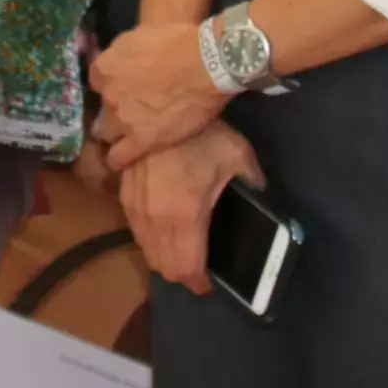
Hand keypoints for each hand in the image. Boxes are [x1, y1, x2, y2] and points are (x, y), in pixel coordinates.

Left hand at [94, 14, 226, 171]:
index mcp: (105, 67)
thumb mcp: (140, 36)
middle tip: (130, 108)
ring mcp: (123, 119)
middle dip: (112, 108)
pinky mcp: (143, 140)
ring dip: (114, 133)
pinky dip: (118, 159)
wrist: (207, 64)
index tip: (123, 86)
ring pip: (106, 133)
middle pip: (102, 107)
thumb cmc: (179, 42)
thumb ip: (122, 53)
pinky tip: (120, 160)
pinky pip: (119, 157)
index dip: (111, 84)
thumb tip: (117, 61)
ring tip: (127, 135)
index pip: (97, 81)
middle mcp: (109, 94)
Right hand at [117, 124, 262, 293]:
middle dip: (182, 273)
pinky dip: (150, 239)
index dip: (199, 283)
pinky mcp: (123, 195)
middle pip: (163, 267)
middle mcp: (154, 219)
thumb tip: (264, 203)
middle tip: (199, 267)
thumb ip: (253, 186)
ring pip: (146, 251)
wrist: (159, 104)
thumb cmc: (204, 133)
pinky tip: (164, 227)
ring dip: (164, 257)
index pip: (187, 269)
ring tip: (183, 249)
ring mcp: (135, 208)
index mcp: (184, 217)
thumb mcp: (239, 158)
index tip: (210, 284)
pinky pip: (136, 232)